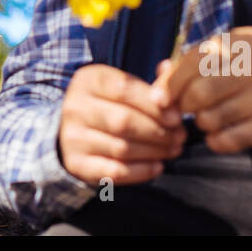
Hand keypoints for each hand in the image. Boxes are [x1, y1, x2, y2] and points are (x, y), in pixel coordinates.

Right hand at [58, 64, 185, 186]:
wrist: (72, 127)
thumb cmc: (106, 103)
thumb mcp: (120, 84)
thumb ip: (148, 84)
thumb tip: (172, 78)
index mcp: (88, 80)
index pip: (124, 90)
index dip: (154, 106)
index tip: (176, 117)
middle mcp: (75, 107)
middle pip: (123, 121)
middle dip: (158, 131)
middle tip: (179, 136)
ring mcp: (72, 137)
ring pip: (121, 148)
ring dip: (154, 151)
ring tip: (173, 149)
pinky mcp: (76, 163)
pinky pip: (113, 171)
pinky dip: (140, 171)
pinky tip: (157, 166)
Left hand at [152, 26, 251, 153]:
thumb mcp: (235, 52)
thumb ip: (196, 60)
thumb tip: (160, 72)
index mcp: (241, 42)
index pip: (193, 61)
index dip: (170, 83)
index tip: (160, 98)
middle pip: (199, 92)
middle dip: (183, 105)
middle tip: (184, 110)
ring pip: (210, 118)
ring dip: (201, 123)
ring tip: (210, 118)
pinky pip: (228, 140)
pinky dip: (215, 140)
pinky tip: (221, 134)